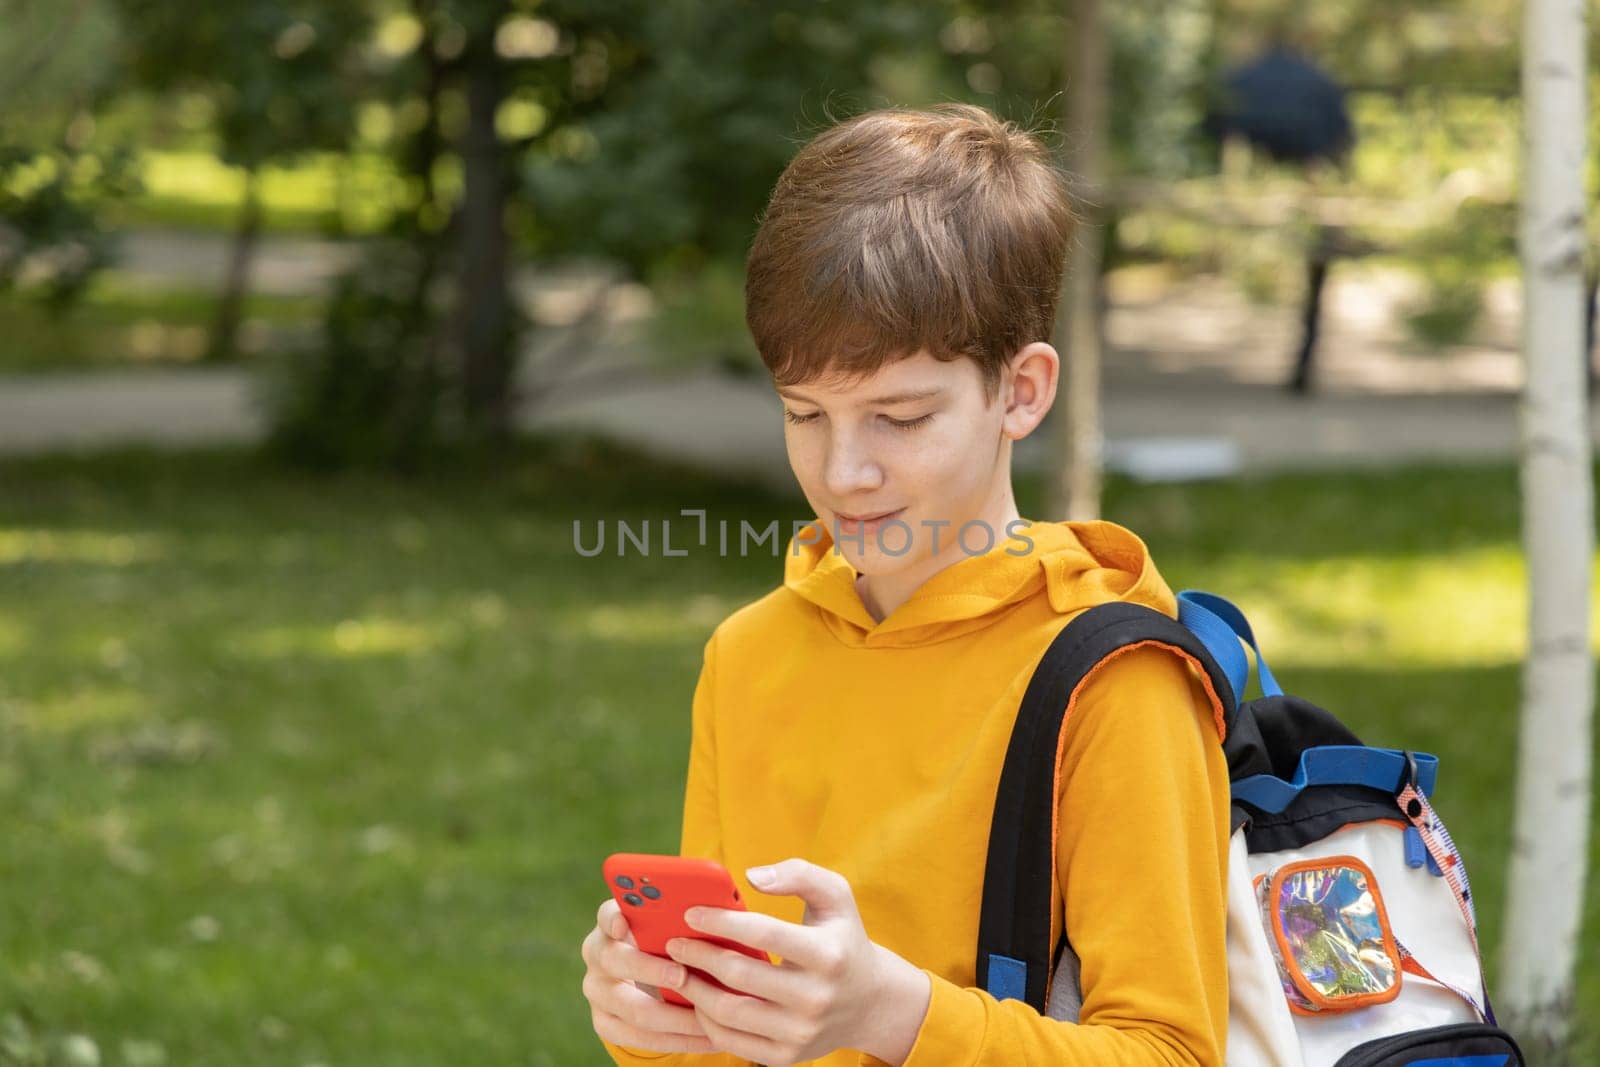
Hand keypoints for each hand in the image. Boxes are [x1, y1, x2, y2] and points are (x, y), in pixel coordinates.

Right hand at [580, 897, 715, 1053]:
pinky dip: (674, 1040)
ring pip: (631, 1007)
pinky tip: (704, 1040)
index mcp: (613, 921)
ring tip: (707, 1020)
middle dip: (650, 970)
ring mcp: (597, 990)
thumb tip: (721, 913)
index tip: (624, 924)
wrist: (648, 973)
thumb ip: (684, 920)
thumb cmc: (671, 940)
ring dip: (673, 1017)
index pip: (607, 915)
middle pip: (616, 961)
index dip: (614, 920)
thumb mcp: (673, 926)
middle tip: (682, 976)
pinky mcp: (604, 1021)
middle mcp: (598, 953)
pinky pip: (638, 1038)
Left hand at [664, 859, 930, 1065]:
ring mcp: (800, 1032)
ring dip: (694, 989)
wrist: (870, 1002)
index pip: (763, 933)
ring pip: (728, 1013)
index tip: (690, 913)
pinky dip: (706, 1020)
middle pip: (738, 975)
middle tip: (674, 942)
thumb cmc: (842, 938)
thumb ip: (798, 873)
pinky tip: (697, 998)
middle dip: (697, 955)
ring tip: (679, 970)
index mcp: (828, 954)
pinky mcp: (786, 1057)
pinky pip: (731, 1041)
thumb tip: (751, 877)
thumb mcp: (836, 895)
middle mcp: (815, 998)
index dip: (720, 920)